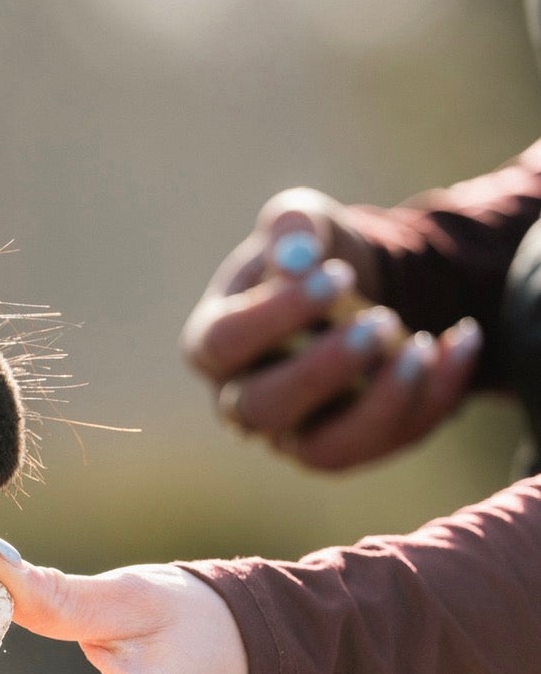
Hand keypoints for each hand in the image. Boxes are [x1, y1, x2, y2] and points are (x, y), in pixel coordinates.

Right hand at [181, 187, 481, 470]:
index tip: (338, 275)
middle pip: (263, 408)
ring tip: (421, 348)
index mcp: (214, 343)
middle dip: (323, 369)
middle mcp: (242, 400)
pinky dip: (432, 397)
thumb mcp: (303, 224)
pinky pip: (386, 442)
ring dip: (379, 405)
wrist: (355, 291)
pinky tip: (460, 340)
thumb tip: (297, 257)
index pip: (221, 344)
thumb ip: (292, 228)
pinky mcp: (347, 448)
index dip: (274, 316)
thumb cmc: (311, 256)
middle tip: (382, 320)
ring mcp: (292, 435)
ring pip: (324, 450)